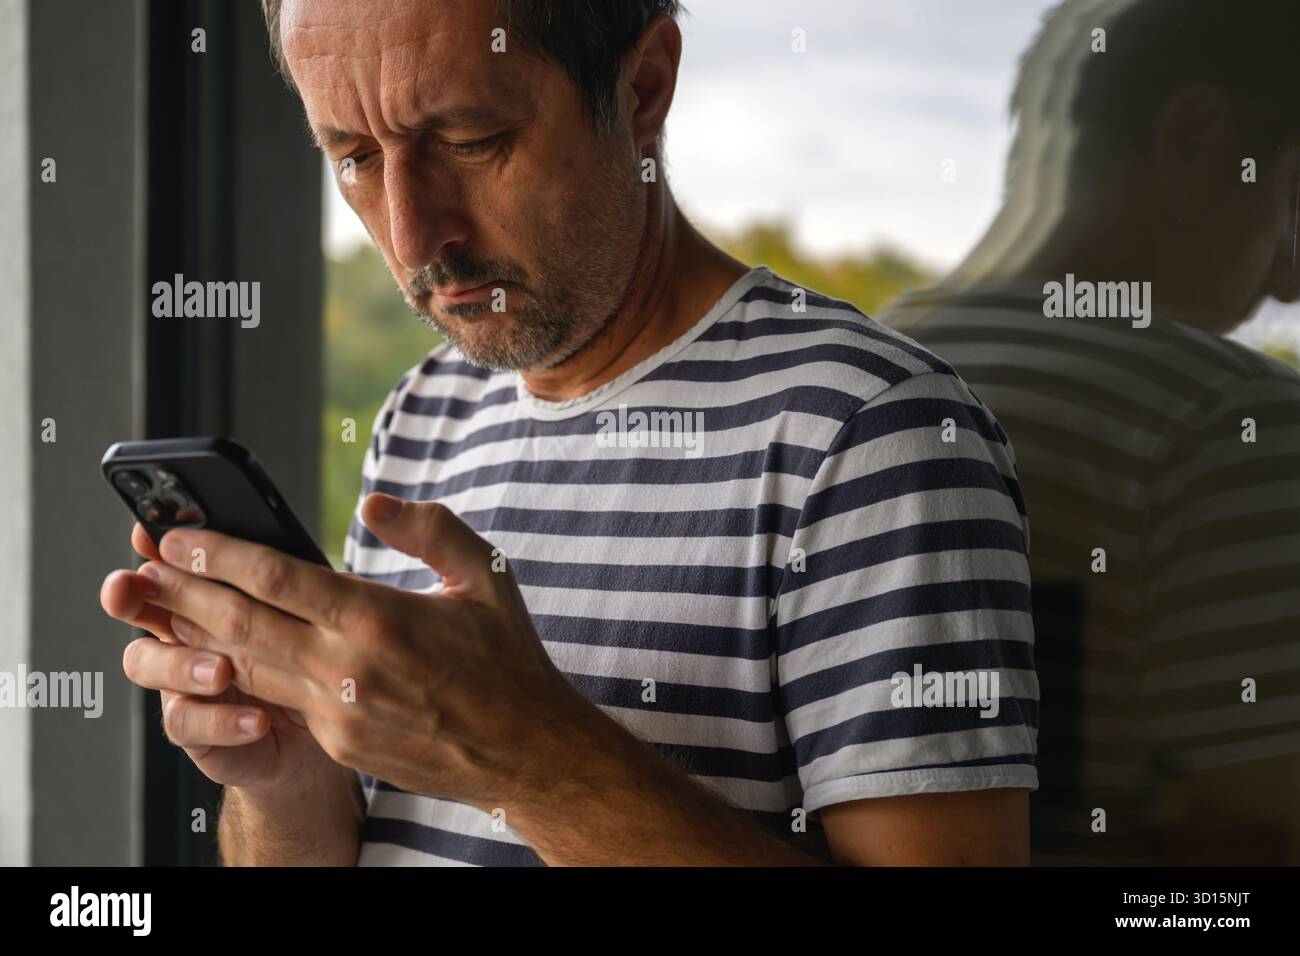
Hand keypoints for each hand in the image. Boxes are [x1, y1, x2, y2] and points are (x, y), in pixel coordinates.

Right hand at [100, 523, 347, 800]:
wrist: (338, 723)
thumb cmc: (320, 656)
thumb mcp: (310, 611)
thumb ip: (285, 582)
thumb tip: (281, 535)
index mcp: (208, 596)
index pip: (170, 563)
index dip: (151, 549)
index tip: (146, 535)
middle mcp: (184, 634)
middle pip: (140, 606)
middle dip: (132, 593)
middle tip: (134, 588)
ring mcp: (183, 682)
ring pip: (145, 663)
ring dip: (179, 663)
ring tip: (221, 670)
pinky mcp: (197, 730)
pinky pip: (187, 723)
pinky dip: (220, 720)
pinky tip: (258, 720)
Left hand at [107, 494, 590, 810]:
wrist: (525, 752)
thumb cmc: (507, 659)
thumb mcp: (485, 577)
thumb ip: (428, 529)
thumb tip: (370, 504)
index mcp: (379, 619)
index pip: (277, 577)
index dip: (219, 553)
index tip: (179, 534)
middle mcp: (347, 669)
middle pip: (242, 624)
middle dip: (184, 592)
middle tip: (143, 568)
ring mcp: (338, 714)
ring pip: (248, 668)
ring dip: (199, 636)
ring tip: (162, 610)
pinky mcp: (339, 744)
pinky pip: (280, 701)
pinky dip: (242, 675)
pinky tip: (222, 656)